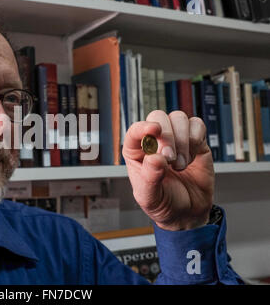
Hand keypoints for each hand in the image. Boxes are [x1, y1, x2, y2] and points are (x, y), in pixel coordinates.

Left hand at [122, 110, 213, 230]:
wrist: (188, 213)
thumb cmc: (163, 203)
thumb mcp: (150, 197)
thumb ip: (150, 177)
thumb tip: (155, 158)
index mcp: (136, 152)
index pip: (135, 130)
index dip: (143, 127)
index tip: (154, 130)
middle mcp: (154, 141)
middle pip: (158, 117)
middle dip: (167, 136)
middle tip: (169, 159)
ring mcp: (175, 138)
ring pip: (178, 118)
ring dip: (182, 141)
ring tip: (180, 165)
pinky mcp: (195, 141)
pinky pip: (197, 125)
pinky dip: (196, 140)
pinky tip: (192, 159)